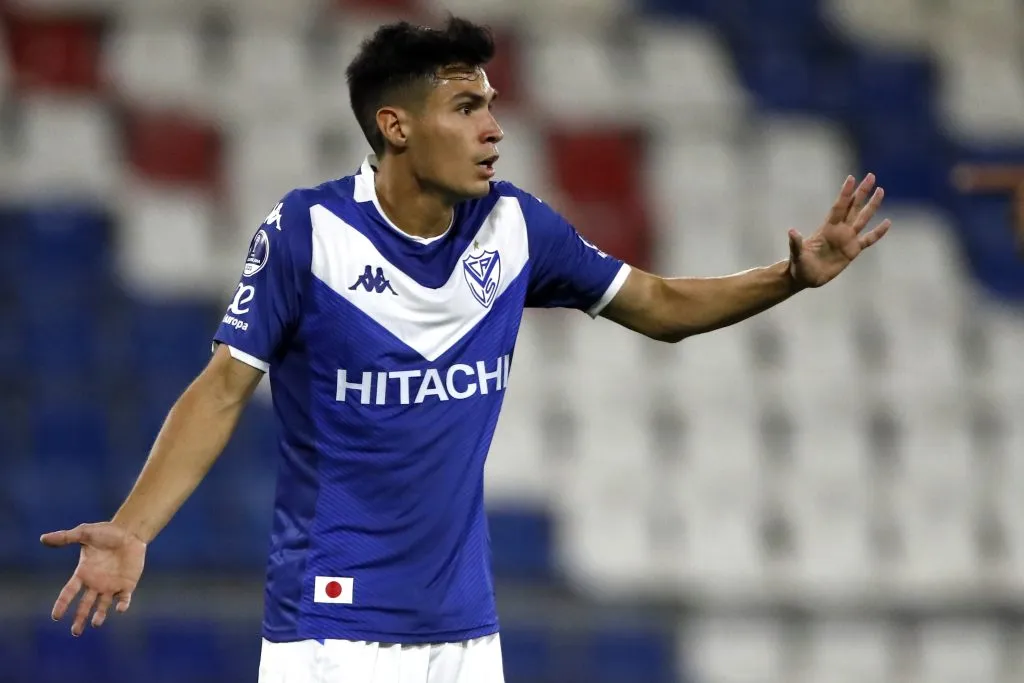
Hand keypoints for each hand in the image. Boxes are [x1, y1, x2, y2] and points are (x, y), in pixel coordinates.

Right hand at [40, 522, 146, 635]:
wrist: (129, 533)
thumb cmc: (106, 533)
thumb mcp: (84, 533)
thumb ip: (65, 537)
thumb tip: (43, 539)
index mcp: (83, 573)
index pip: (69, 592)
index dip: (62, 604)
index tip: (56, 616)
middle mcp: (95, 583)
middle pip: (85, 605)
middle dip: (80, 618)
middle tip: (75, 632)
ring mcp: (111, 585)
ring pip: (103, 605)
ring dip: (100, 615)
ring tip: (96, 623)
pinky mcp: (127, 584)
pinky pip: (124, 598)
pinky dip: (122, 604)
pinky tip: (120, 609)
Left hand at [788, 173, 891, 288]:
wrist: (806, 277)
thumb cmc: (799, 265)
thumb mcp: (797, 254)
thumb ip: (796, 243)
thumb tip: (791, 231)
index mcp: (827, 228)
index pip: (839, 206)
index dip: (845, 193)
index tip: (851, 178)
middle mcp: (839, 230)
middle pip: (853, 207)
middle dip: (862, 192)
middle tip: (871, 176)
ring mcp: (847, 239)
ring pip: (863, 218)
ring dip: (872, 205)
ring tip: (880, 191)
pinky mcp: (853, 251)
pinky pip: (869, 239)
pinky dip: (878, 232)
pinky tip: (887, 222)